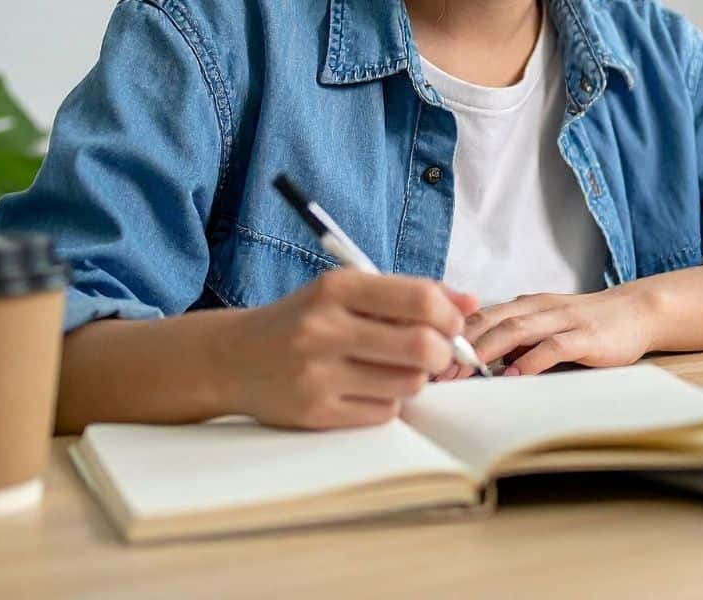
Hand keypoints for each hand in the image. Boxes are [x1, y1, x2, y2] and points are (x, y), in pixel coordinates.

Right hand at [220, 269, 477, 428]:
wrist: (232, 358)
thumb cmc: (305, 319)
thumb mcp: (348, 292)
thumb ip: (409, 294)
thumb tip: (471, 302)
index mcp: (337, 288)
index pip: (419, 298)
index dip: (450, 314)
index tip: (451, 323)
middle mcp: (324, 329)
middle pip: (421, 346)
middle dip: (442, 352)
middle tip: (435, 352)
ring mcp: (317, 374)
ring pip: (408, 384)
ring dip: (415, 378)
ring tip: (393, 368)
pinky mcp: (315, 413)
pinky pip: (384, 412)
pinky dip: (388, 401)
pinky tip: (365, 388)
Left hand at [449, 285, 658, 376]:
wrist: (636, 312)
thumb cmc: (586, 325)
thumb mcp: (545, 327)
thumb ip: (515, 342)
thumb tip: (474, 366)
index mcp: (525, 305)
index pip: (479, 316)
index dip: (452, 336)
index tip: (428, 359)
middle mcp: (539, 308)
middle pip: (490, 320)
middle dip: (460, 345)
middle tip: (436, 370)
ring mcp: (563, 320)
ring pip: (516, 330)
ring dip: (487, 350)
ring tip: (464, 371)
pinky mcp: (586, 336)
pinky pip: (554, 347)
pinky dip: (532, 361)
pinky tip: (515, 375)